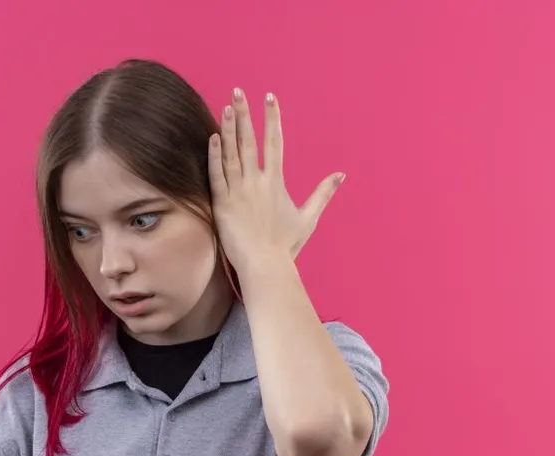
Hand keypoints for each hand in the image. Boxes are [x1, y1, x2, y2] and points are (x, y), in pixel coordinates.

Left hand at [209, 88, 344, 268]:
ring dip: (229, 128)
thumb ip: (323, 193)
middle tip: (239, 91)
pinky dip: (214, 156)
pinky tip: (213, 137)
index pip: (275, 142)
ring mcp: (238, 192)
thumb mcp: (308, 217)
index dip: (272, 118)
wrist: (265, 265)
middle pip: (250, 141)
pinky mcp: (222, 204)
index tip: (270, 98)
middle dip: (246, 114)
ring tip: (226, 107)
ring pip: (231, 154)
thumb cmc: (286, 245)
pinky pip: (217, 175)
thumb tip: (341, 175)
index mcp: (276, 182)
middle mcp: (257, 182)